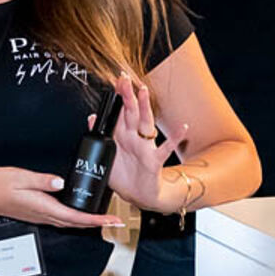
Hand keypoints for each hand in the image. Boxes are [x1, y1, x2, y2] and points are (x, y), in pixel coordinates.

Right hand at [0, 166, 123, 228]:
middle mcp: (44, 215)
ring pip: (70, 223)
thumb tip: (60, 182)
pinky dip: (76, 219)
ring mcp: (41, 216)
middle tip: (115, 221)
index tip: (110, 220)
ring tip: (103, 218)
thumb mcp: (20, 177)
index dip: (95, 220)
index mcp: (43, 206)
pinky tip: (80, 213)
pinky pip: (62, 219)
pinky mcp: (38, 213)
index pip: (75, 217)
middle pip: (76, 223)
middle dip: (97, 223)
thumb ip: (41, 180)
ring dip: (88, 222)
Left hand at [106, 74, 188, 210]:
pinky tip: (183, 127)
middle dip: (127, 95)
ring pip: (145, 124)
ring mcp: (145, 148)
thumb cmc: (124, 177)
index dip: (118, 96)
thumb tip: (91, 117)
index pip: (120, 112)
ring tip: (144, 92)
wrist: (137, 196)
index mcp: (121, 137)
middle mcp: (134, 139)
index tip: (117, 80)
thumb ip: (99, 136)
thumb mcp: (107, 155)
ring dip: (144, 107)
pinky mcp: (154, 161)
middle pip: (130, 113)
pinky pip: (165, 148)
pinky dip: (175, 138)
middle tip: (124, 78)